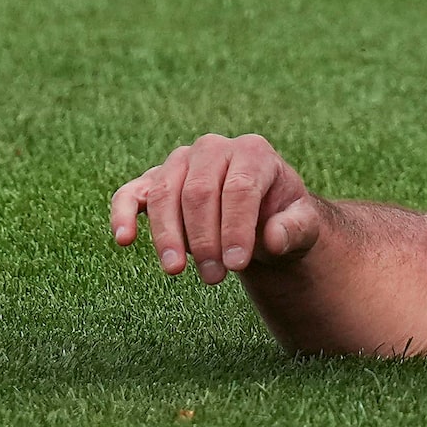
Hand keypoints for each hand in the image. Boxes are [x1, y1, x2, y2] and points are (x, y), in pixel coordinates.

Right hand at [111, 133, 326, 284]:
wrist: (258, 218)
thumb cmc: (281, 219)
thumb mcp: (304, 226)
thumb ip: (296, 229)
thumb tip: (273, 238)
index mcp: (255, 152)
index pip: (240, 188)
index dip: (236, 228)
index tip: (236, 265)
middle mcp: (214, 149)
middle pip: (199, 192)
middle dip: (204, 239)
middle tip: (214, 277)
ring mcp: (180, 162)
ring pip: (164, 194)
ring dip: (167, 236)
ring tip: (176, 271)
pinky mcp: (152, 181)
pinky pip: (130, 193)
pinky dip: (123, 214)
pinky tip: (125, 239)